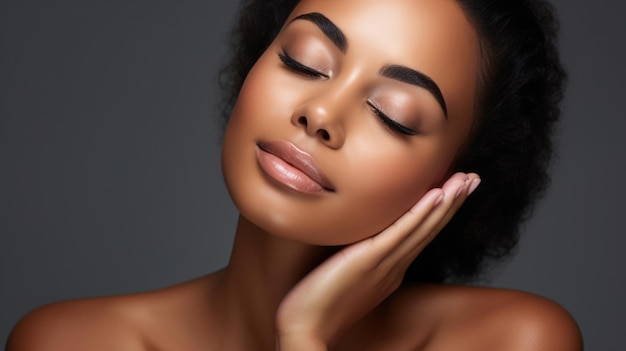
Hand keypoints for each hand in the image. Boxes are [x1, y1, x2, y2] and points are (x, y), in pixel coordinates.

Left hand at [275, 172, 480, 349]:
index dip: (441, 211)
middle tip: (473, 178)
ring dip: (446, 202)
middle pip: (430, 228)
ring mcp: (384, 264)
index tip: (456, 190)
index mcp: (391, 269)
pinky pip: (400, 233)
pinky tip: (436, 195)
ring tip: (465, 180)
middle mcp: (394, 266)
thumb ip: (362, 261)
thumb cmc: (320, 305)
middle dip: (454, 202)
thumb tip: (363, 245)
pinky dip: (420, 213)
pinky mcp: (369, 261)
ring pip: (422, 227)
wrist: (306, 328)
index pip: (422, 234)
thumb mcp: (349, 278)